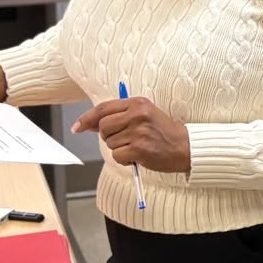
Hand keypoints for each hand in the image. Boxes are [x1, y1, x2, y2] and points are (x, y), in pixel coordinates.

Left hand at [74, 95, 191, 174]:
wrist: (185, 147)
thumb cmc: (163, 132)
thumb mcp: (144, 115)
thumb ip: (120, 115)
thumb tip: (90, 124)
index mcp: (137, 103)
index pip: (103, 108)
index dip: (87, 118)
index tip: (78, 127)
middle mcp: (137, 115)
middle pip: (103, 126)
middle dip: (108, 136)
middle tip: (123, 139)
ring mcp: (138, 132)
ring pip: (110, 143)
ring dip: (119, 148)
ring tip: (136, 146)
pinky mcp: (139, 149)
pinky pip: (117, 156)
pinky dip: (124, 159)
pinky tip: (137, 156)